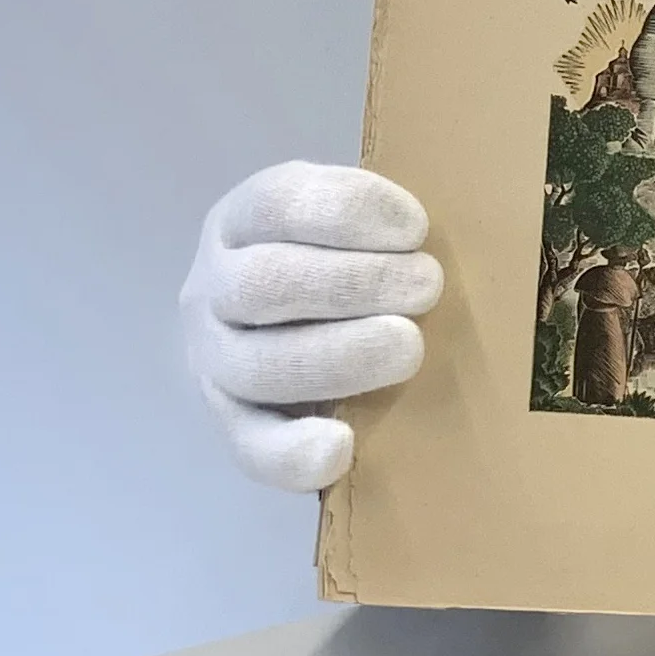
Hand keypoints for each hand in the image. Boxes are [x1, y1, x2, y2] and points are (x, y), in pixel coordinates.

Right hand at [179, 163, 441, 491]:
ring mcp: (213, 357)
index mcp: (243, 219)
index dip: (347, 210)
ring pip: (259, 365)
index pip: (280, 203)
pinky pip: (249, 445)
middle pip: (266, 284)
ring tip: (409, 347)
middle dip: (355, 284)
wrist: (283, 316)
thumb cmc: (345, 255)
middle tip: (427, 286)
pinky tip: (340, 447)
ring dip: (341, 356)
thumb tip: (441, 238)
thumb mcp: (350, 220)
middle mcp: (213, 286)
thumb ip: (384, 221)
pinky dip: (291, 452)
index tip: (416, 229)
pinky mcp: (230, 420)